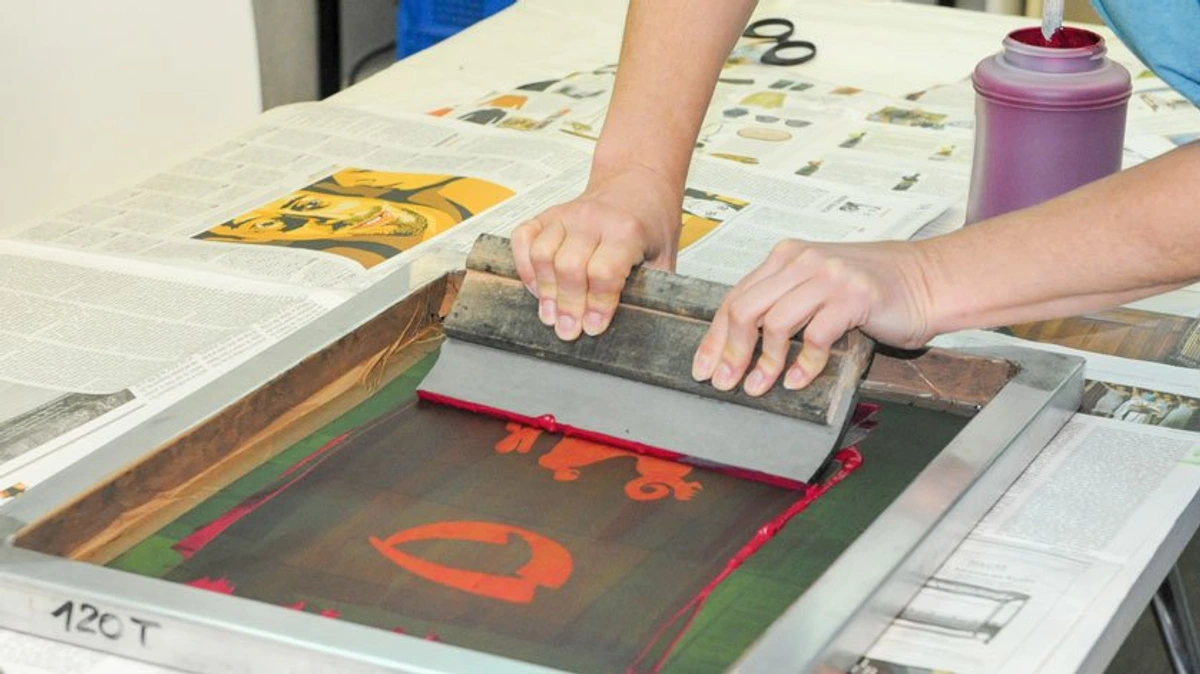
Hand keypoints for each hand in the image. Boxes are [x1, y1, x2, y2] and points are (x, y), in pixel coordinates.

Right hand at [511, 164, 681, 339]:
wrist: (637, 181)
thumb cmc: (650, 219)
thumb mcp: (665, 254)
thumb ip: (653, 286)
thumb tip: (639, 323)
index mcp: (626, 230)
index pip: (604, 272)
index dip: (598, 304)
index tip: (594, 327)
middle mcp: (593, 219)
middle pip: (569, 267)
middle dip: (567, 305)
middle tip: (568, 330)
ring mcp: (566, 215)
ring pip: (542, 254)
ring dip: (544, 290)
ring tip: (551, 314)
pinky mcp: (548, 215)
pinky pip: (523, 238)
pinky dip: (524, 265)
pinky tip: (536, 286)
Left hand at [691, 239, 934, 394]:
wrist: (929, 281)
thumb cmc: (874, 289)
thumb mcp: (818, 287)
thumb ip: (783, 303)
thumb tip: (740, 345)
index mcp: (786, 257)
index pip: (735, 298)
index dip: (715, 338)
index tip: (704, 368)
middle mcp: (802, 260)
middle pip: (746, 309)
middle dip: (730, 352)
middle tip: (726, 383)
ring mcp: (828, 276)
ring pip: (775, 323)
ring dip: (764, 363)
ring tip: (760, 387)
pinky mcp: (854, 296)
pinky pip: (816, 335)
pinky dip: (804, 364)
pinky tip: (800, 380)